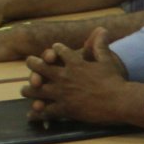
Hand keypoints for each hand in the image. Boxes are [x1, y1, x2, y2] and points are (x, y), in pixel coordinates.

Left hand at [21, 27, 139, 122]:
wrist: (118, 100)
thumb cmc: (114, 80)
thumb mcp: (106, 60)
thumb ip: (100, 45)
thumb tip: (102, 29)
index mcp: (74, 63)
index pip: (59, 51)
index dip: (55, 50)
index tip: (51, 51)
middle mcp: (64, 76)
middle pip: (41, 68)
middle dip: (33, 64)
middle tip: (29, 62)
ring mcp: (62, 93)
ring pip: (38, 90)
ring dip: (30, 90)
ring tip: (24, 90)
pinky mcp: (65, 109)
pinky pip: (46, 111)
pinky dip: (38, 113)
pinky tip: (31, 114)